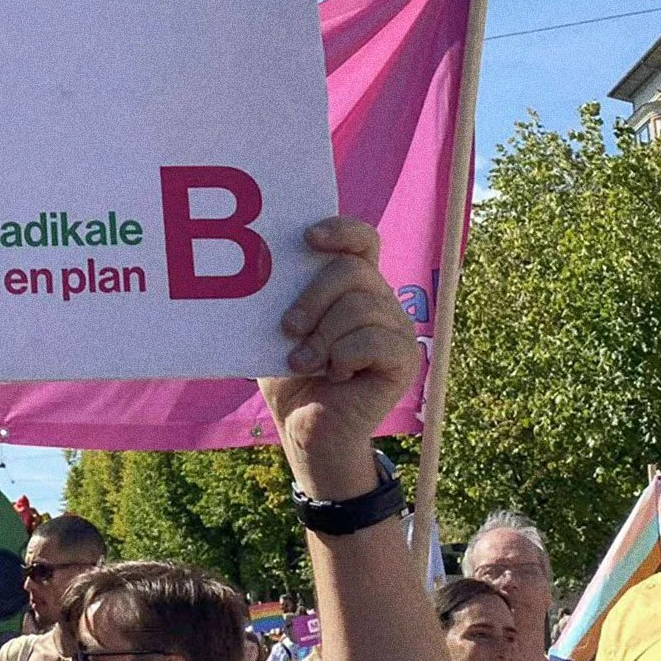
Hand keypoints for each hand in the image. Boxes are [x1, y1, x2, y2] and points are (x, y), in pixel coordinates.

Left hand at [259, 218, 418, 498]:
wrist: (306, 430)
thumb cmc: (290, 376)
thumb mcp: (276, 331)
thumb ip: (279, 298)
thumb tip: (256, 270)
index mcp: (352, 285)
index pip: (361, 240)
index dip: (341, 230)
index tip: (307, 238)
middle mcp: (379, 300)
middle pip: (353, 270)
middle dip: (313, 297)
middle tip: (287, 328)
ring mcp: (396, 328)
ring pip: (360, 306)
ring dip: (322, 336)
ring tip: (303, 363)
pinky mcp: (404, 359)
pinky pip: (374, 341)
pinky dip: (343, 357)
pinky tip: (334, 375)